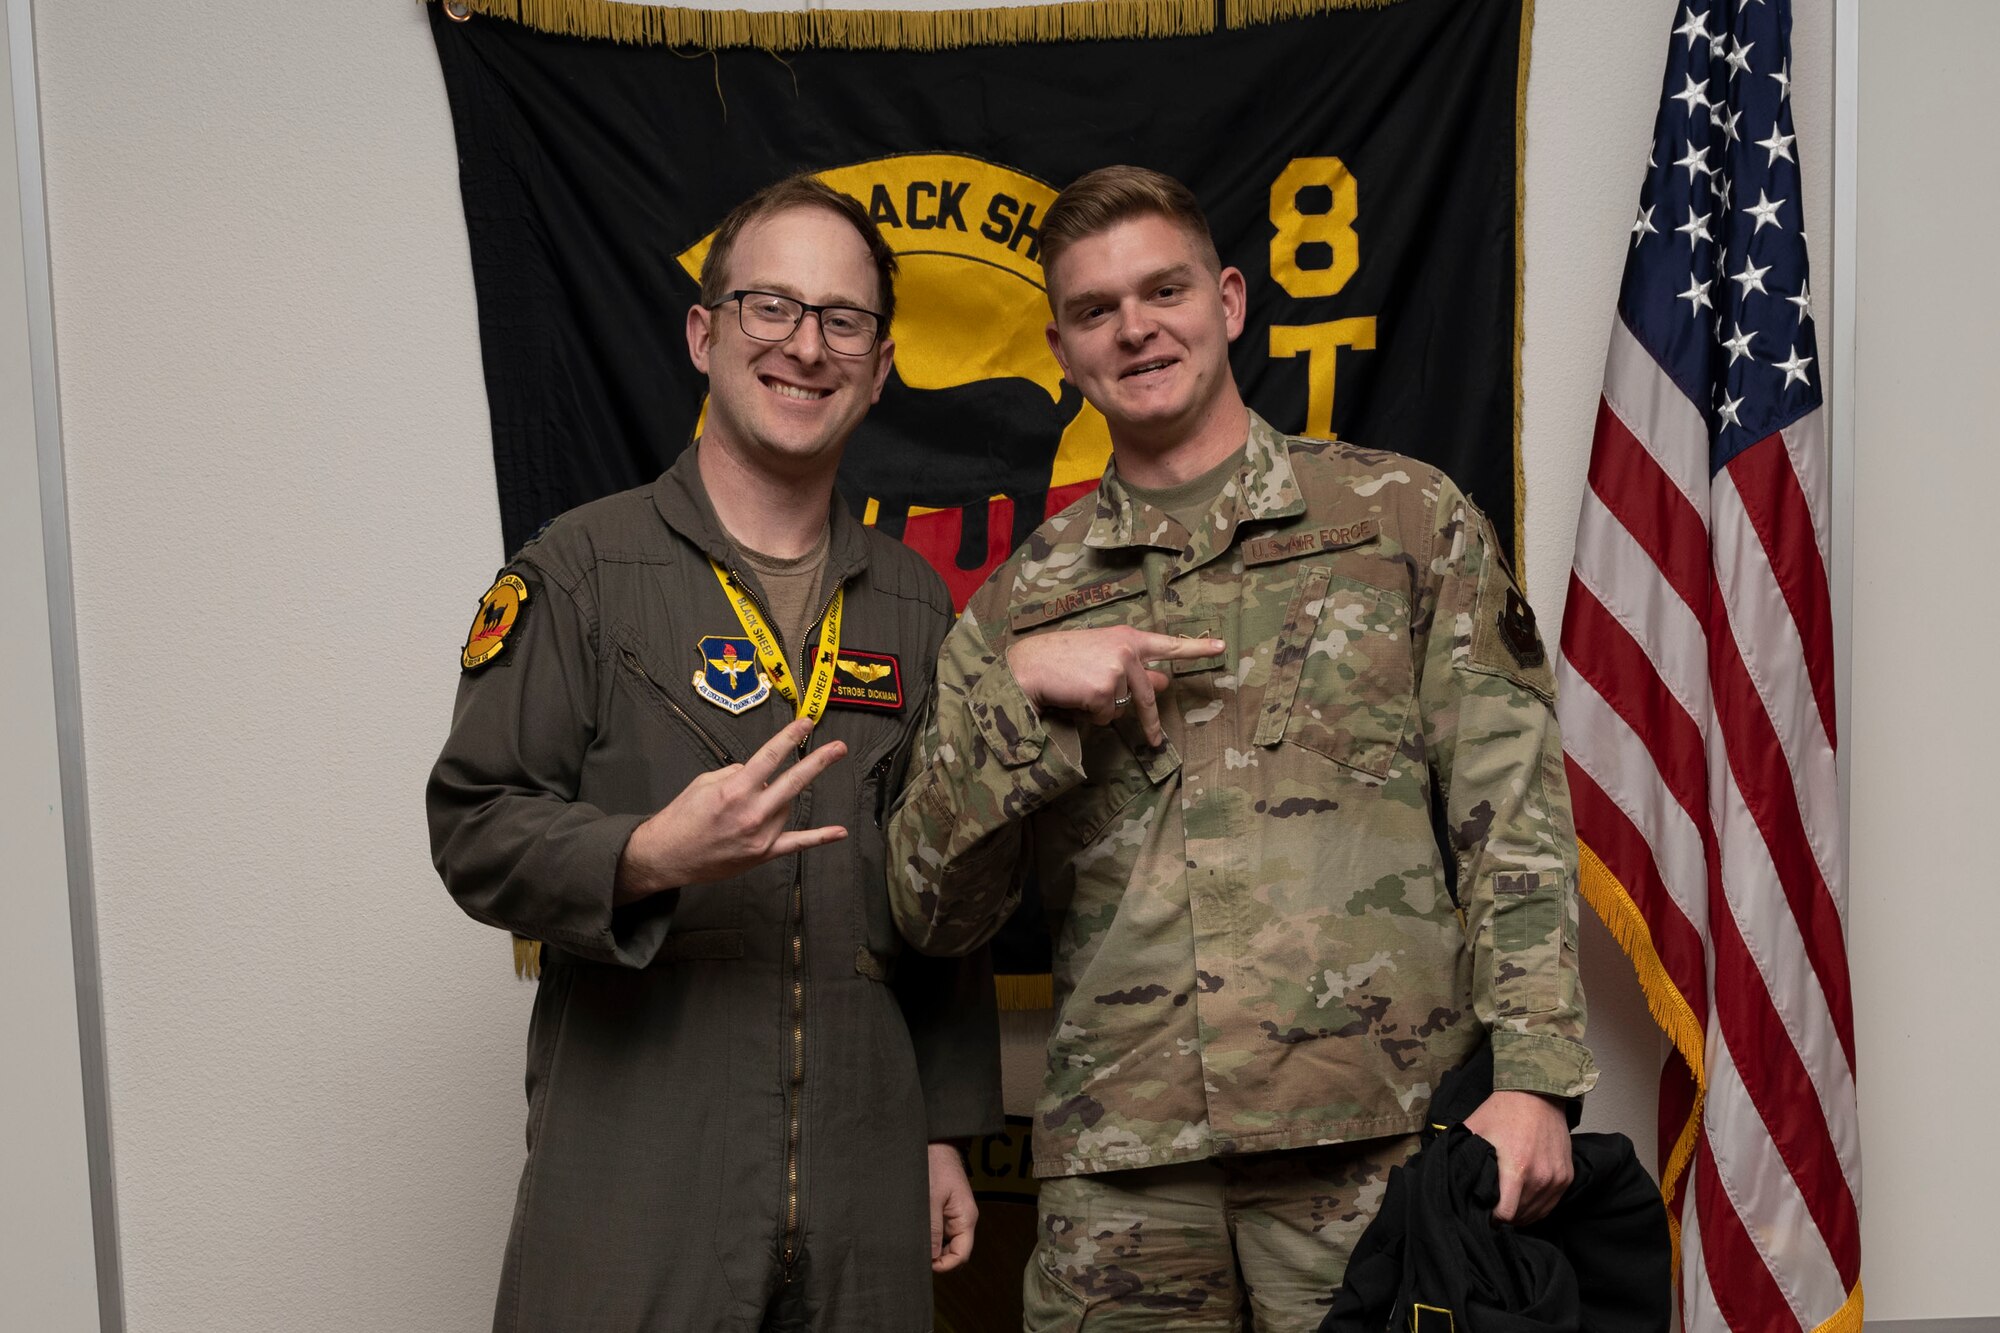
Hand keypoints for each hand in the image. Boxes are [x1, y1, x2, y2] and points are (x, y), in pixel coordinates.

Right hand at [614, 718, 846, 902]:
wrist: (666, 856)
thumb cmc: (682, 817)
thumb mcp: (703, 783)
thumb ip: (736, 774)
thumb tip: (759, 773)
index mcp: (734, 790)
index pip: (770, 757)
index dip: (790, 738)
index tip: (807, 723)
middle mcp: (751, 812)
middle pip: (793, 781)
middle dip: (818, 761)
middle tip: (839, 748)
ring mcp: (760, 836)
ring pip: (785, 806)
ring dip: (777, 800)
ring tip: (746, 809)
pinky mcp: (762, 854)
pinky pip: (796, 843)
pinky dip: (819, 838)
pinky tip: (839, 832)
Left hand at [927, 1141, 977, 1272]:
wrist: (934, 1142)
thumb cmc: (935, 1165)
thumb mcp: (931, 1199)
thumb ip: (933, 1229)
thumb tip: (932, 1257)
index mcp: (966, 1218)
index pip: (962, 1254)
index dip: (945, 1264)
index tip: (926, 1264)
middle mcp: (962, 1219)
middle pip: (955, 1250)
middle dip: (938, 1257)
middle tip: (916, 1254)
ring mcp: (953, 1214)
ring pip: (946, 1241)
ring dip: (932, 1245)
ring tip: (914, 1242)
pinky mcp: (944, 1208)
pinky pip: (939, 1229)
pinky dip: (929, 1234)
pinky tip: (916, 1231)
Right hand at [1006, 627, 1225, 746]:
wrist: (1029, 666)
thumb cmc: (1061, 660)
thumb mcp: (1101, 658)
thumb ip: (1132, 668)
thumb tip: (1162, 680)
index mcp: (1127, 637)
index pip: (1168, 645)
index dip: (1197, 648)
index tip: (1222, 648)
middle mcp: (1127, 650)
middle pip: (1148, 695)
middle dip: (1149, 724)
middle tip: (1155, 743)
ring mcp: (1117, 668)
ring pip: (1123, 708)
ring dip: (1103, 710)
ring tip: (1078, 693)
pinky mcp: (1105, 688)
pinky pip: (1105, 716)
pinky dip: (1090, 715)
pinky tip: (1073, 697)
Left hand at [1462, 1090, 1572, 1224]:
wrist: (1537, 1094)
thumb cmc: (1503, 1112)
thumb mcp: (1475, 1129)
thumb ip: (1461, 1155)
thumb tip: (1445, 1176)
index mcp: (1517, 1169)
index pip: (1506, 1215)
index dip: (1491, 1218)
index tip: (1483, 1213)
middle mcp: (1540, 1177)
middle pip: (1520, 1216)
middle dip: (1504, 1217)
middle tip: (1492, 1209)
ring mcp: (1556, 1178)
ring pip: (1536, 1214)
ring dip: (1520, 1214)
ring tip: (1506, 1207)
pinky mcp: (1567, 1176)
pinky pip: (1551, 1204)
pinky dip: (1537, 1207)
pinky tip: (1523, 1202)